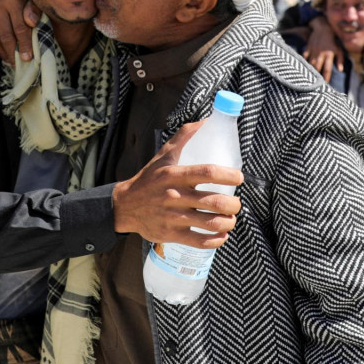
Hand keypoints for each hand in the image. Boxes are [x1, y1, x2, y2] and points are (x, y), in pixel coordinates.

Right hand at [0, 0, 40, 63]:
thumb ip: (35, 8)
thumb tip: (31, 23)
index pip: (19, 28)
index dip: (25, 45)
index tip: (29, 58)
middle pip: (5, 35)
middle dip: (14, 52)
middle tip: (20, 64)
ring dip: (2, 52)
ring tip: (11, 60)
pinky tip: (2, 52)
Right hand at [112, 121, 242, 248]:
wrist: (125, 206)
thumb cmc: (148, 179)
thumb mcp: (163, 155)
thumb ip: (184, 137)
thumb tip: (205, 122)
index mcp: (175, 175)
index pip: (208, 172)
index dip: (229, 175)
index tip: (239, 177)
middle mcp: (175, 196)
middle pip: (215, 202)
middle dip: (233, 205)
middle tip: (236, 203)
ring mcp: (173, 217)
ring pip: (210, 223)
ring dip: (228, 222)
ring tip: (231, 219)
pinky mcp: (171, 234)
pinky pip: (199, 241)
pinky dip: (216, 240)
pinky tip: (221, 235)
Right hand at [302, 16, 342, 82]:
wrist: (323, 29)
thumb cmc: (332, 42)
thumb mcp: (339, 50)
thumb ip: (340, 60)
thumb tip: (340, 70)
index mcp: (329, 55)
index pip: (327, 69)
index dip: (326, 78)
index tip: (325, 85)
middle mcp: (320, 54)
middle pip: (317, 68)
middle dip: (316, 77)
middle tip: (315, 85)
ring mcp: (313, 51)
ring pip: (310, 64)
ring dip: (309, 71)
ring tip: (308, 80)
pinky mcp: (307, 48)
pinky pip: (304, 57)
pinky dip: (302, 63)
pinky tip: (301, 69)